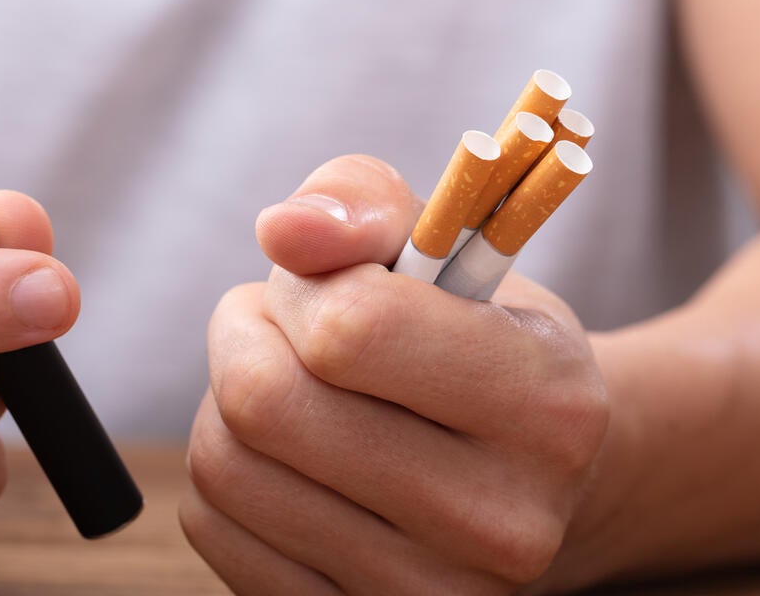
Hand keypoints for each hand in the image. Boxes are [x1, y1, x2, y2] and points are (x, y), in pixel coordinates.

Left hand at [181, 156, 609, 594]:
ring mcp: (430, 595)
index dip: (305, 287)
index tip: (325, 285)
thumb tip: (283, 229)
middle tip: (280, 326)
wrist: (540, 484)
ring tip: (289, 386)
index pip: (348, 329)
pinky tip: (284, 456)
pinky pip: (212, 528)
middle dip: (245, 336)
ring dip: (227, 401)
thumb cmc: (479, 343)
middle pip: (264, 403)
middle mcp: (501, 523)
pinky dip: (225, 473)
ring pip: (223, 467)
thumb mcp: (451, 245)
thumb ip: (361, 202)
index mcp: (547, 407)